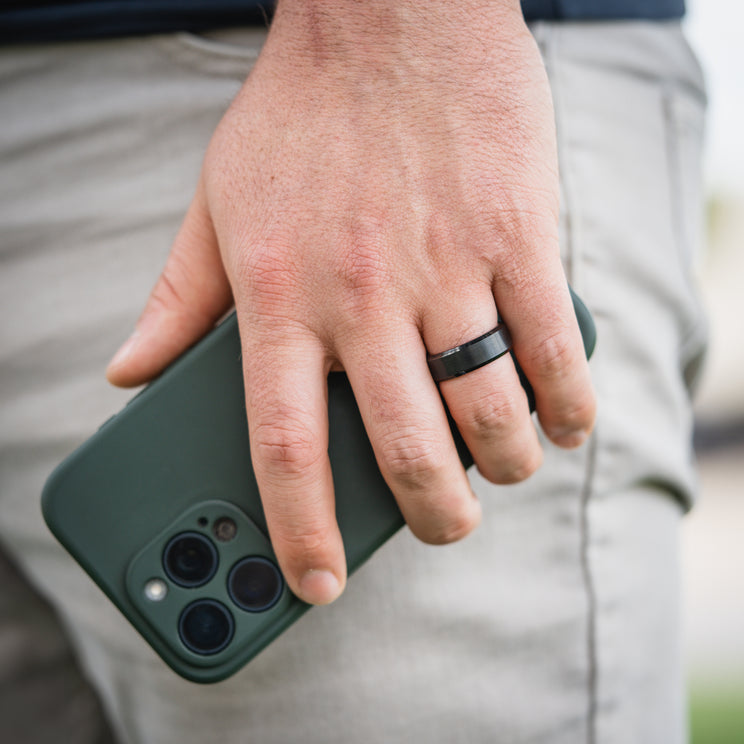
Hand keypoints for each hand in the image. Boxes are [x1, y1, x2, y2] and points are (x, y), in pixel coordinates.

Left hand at [107, 0, 595, 604]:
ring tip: (505, 468)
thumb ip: (176, 300)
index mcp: (280, 295)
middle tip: (443, 526)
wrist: (387, 14)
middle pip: (405, 450)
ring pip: (489, 410)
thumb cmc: (299, 114)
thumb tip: (126, 375)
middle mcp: (362, 294)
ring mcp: (446, 266)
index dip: (300, 530)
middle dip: (434, 517)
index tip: (313, 584)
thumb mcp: (213, 201)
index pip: (283, 445)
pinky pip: (551, 346)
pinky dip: (567, 403)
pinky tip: (562, 420)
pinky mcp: (516, 234)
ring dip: (506, 464)